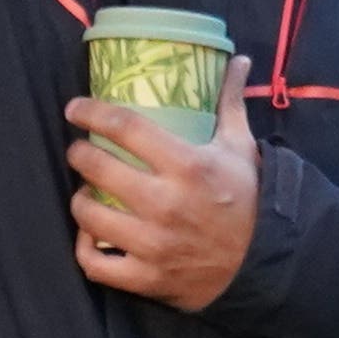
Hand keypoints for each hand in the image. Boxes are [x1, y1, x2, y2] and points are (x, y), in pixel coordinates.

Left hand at [66, 95, 261, 310]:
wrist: (263, 264)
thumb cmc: (248, 201)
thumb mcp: (241, 148)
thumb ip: (230, 103)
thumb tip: (237, 61)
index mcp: (188, 166)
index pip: (125, 127)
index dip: (91, 112)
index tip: (75, 109)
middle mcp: (166, 204)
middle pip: (97, 168)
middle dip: (79, 154)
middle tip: (80, 150)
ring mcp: (153, 244)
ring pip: (87, 215)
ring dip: (79, 199)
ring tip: (85, 192)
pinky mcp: (146, 277)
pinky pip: (94, 263)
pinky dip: (84, 248)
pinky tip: (89, 235)